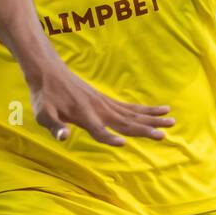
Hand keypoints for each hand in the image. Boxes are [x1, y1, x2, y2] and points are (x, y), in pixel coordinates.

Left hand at [28, 60, 173, 146]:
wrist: (49, 71)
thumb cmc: (44, 96)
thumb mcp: (43, 114)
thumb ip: (54, 126)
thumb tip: (63, 138)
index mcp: (83, 116)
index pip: (98, 130)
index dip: (109, 138)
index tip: (123, 143)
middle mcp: (98, 110)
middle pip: (125, 122)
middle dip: (144, 129)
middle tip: (164, 135)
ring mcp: (105, 104)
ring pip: (133, 113)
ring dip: (152, 118)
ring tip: (172, 121)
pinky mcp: (107, 100)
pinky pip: (130, 107)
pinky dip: (146, 109)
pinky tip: (160, 111)